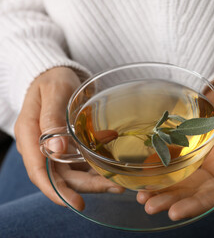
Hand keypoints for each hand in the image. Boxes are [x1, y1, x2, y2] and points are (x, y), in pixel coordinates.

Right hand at [14, 67, 123, 209]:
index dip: (56, 190)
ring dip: (94, 180)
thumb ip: (52, 119)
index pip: (39, 171)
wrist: (57, 75)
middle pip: (60, 175)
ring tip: (118, 183)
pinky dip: (96, 168)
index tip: (76, 202)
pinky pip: (81, 163)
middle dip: (86, 186)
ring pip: (73, 172)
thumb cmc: (54, 80)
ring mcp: (54, 148)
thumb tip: (55, 149)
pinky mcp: (67, 146)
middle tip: (113, 188)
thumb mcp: (55, 93)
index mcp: (30, 135)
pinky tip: (113, 170)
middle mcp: (40, 146)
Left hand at [136, 75, 213, 219]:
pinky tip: (146, 174)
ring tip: (142, 197)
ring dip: (166, 190)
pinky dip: (165, 170)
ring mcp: (213, 160)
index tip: (175, 212)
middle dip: (175, 201)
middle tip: (150, 206)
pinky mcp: (199, 149)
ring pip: (188, 181)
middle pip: (201, 192)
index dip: (199, 205)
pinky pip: (181, 163)